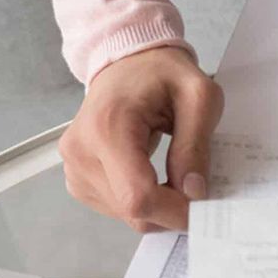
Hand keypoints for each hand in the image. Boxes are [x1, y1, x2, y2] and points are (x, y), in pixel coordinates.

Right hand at [59, 47, 223, 231]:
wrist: (129, 63)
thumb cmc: (163, 73)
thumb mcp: (199, 96)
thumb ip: (196, 145)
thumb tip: (194, 192)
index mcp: (107, 127)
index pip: (138, 195)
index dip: (175, 211)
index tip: (204, 204)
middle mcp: (81, 152)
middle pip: (132, 210)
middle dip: (171, 209)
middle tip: (197, 187)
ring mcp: (73, 167)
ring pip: (126, 214)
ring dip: (158, 206)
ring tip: (174, 172)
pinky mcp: (76, 178)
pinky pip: (115, 208)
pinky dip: (142, 201)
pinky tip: (154, 175)